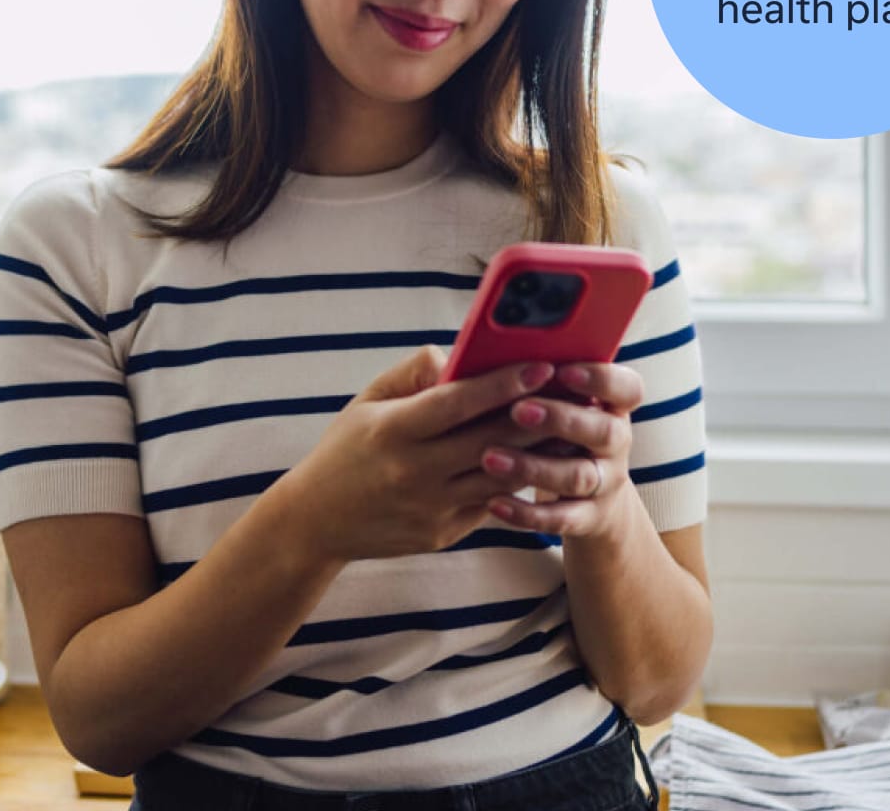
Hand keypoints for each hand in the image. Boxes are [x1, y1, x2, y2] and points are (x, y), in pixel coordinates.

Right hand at [287, 346, 556, 562]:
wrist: (317, 522)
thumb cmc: (347, 449)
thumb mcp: (368, 401)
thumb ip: (413, 372)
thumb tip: (459, 355)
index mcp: (394, 431)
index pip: (457, 403)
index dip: (502, 384)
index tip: (541, 365)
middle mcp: (414, 472)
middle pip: (489, 439)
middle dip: (536, 413)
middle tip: (573, 391)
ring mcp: (431, 508)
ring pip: (499, 476)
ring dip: (539, 450)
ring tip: (570, 423)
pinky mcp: (443, 534)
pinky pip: (491, 503)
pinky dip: (518, 480)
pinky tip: (543, 458)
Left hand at [480, 362, 643, 539]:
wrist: (591, 499)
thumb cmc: (562, 433)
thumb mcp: (563, 404)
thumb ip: (542, 382)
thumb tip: (492, 352)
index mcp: (614, 406)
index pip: (627, 388)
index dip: (600, 379)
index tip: (562, 370)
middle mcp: (617, 443)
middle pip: (604, 431)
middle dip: (561, 419)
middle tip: (518, 410)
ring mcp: (607, 483)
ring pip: (579, 477)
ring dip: (533, 466)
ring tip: (490, 457)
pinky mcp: (589, 519)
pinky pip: (562, 518)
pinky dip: (527, 514)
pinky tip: (494, 503)